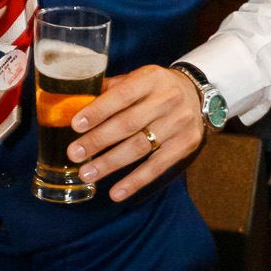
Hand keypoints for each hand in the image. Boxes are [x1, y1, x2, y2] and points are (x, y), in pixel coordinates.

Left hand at [66, 65, 205, 202]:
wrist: (198, 94)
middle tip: (74, 154)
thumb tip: (73, 103)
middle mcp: (168, 100)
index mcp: (151, 79)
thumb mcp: (137, 78)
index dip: (98, 111)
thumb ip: (110, 89)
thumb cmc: (156, 88)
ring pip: (140, 147)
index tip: (76, 125)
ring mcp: (179, 123)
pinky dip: (136, 181)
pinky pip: (157, 166)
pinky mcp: (186, 145)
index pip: (122, 95)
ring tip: (88, 174)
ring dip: (111, 163)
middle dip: (98, 140)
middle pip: (128, 124)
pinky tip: (116, 192)